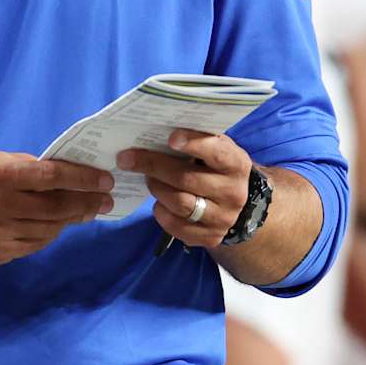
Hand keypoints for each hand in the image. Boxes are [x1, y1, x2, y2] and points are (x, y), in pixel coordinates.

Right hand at [0, 152, 114, 266]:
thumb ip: (29, 168)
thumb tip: (67, 175)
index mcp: (1, 175)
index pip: (52, 177)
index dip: (82, 179)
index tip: (104, 181)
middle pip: (55, 207)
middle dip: (86, 203)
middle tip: (105, 201)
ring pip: (48, 230)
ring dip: (70, 220)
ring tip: (84, 212)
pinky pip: (33, 245)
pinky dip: (48, 235)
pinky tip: (56, 226)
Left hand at [117, 129, 251, 249]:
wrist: (236, 202)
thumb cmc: (217, 167)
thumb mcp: (217, 148)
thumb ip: (198, 139)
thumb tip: (160, 126)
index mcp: (236, 164)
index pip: (216, 153)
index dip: (193, 144)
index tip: (170, 138)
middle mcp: (233, 193)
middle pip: (187, 179)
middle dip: (154, 166)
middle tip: (129, 158)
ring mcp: (223, 218)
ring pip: (180, 203)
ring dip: (156, 188)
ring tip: (147, 178)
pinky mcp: (211, 237)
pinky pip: (177, 226)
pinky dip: (161, 212)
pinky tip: (158, 202)